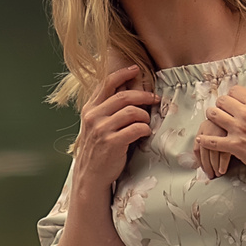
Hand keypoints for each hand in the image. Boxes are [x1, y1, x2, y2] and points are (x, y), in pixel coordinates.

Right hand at [73, 65, 157, 191]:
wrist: (91, 176)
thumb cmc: (98, 149)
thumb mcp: (95, 125)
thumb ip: (107, 109)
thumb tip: (127, 91)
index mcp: (89, 109)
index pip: (106, 84)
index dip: (122, 74)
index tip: (135, 69)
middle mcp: (93, 117)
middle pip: (123, 96)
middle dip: (143, 95)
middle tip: (155, 98)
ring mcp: (101, 130)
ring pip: (131, 111)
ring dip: (145, 115)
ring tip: (147, 120)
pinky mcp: (112, 143)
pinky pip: (136, 128)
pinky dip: (145, 129)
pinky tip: (145, 133)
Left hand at [194, 80, 245, 183]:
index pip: (235, 91)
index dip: (230, 97)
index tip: (229, 102)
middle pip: (222, 101)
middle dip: (219, 106)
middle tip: (219, 113)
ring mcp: (239, 129)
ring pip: (214, 116)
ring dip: (210, 120)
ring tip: (209, 123)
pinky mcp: (235, 146)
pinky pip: (212, 141)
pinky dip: (205, 141)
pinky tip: (201, 140)